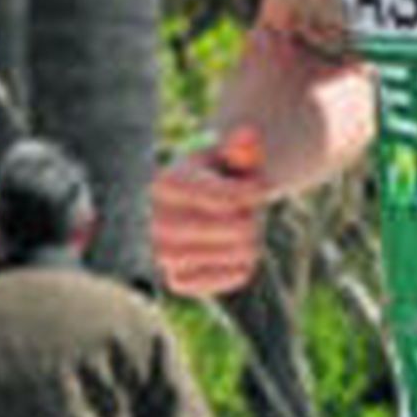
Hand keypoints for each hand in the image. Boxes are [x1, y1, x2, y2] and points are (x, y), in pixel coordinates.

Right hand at [151, 127, 266, 295]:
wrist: (201, 205)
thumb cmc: (221, 174)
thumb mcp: (232, 154)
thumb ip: (243, 145)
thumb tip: (247, 136)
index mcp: (165, 184)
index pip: (227, 199)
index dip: (254, 193)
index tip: (260, 186)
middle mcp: (157, 223)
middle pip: (239, 230)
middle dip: (254, 216)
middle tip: (246, 211)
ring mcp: (165, 256)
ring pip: (241, 254)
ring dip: (253, 239)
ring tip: (239, 226)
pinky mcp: (179, 281)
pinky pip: (236, 275)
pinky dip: (245, 261)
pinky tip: (232, 248)